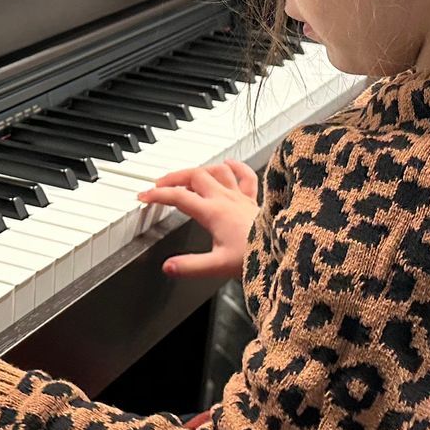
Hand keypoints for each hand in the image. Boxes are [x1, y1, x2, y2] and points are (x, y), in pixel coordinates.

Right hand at [136, 158, 259, 280]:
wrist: (284, 250)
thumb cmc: (255, 256)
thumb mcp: (218, 266)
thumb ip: (190, 266)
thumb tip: (168, 267)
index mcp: (213, 212)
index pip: (179, 197)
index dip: (158, 195)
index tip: (145, 196)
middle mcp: (225, 199)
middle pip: (194, 176)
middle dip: (173, 177)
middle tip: (160, 184)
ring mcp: (240, 197)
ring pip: (216, 171)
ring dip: (198, 170)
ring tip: (186, 175)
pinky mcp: (253, 200)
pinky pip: (244, 176)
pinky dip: (234, 167)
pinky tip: (228, 163)